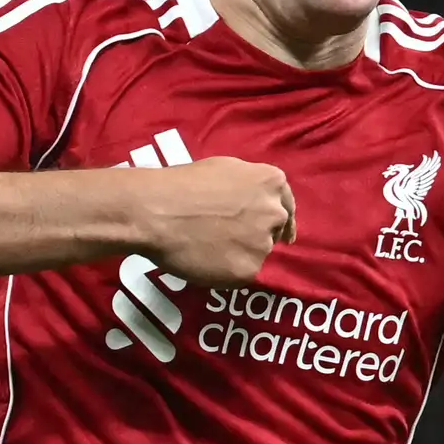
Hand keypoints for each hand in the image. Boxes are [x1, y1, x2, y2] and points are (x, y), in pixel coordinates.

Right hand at [126, 156, 293, 283]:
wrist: (157, 212)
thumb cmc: (182, 184)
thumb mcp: (225, 169)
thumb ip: (249, 187)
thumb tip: (253, 203)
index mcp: (271, 182)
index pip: (286, 206)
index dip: (281, 221)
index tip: (283, 235)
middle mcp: (274, 213)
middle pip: (273, 230)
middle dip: (257, 234)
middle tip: (229, 238)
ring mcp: (263, 243)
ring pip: (256, 253)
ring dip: (240, 253)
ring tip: (209, 247)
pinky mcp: (248, 270)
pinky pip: (241, 273)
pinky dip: (226, 271)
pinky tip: (205, 260)